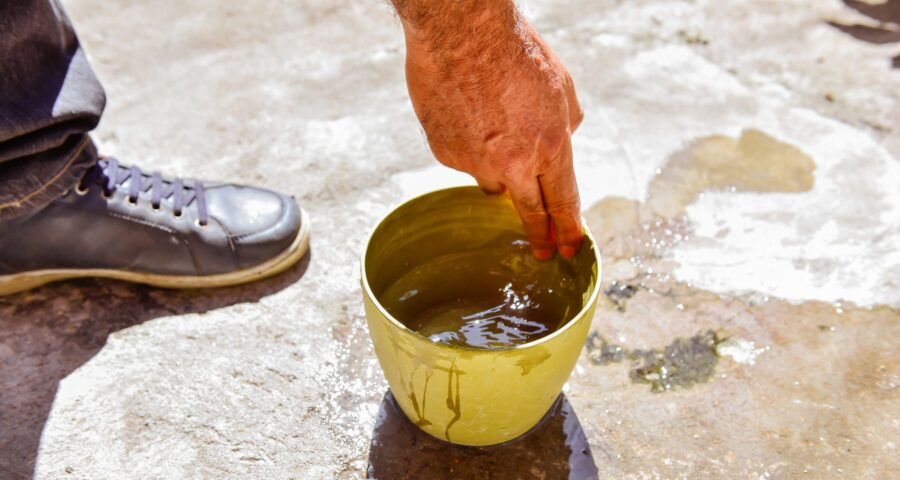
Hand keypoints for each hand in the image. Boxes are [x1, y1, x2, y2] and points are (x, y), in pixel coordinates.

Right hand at [396, 2, 583, 258]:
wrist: (461, 31)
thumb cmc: (516, 51)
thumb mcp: (562, 87)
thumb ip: (566, 125)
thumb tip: (561, 142)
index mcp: (550, 148)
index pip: (564, 204)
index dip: (568, 231)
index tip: (569, 249)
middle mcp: (513, 165)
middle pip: (530, 213)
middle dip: (539, 235)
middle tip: (541, 252)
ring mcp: (474, 163)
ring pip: (493, 182)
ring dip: (500, 168)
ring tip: (494, 126)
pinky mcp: (444, 154)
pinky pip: (463, 160)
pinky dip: (469, 145)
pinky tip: (467, 114)